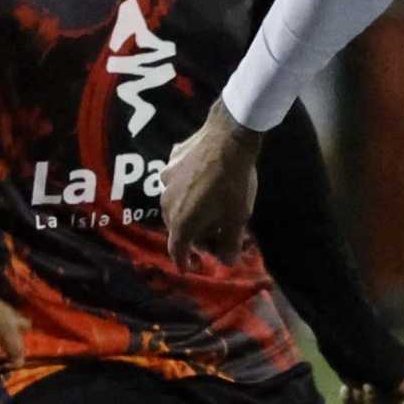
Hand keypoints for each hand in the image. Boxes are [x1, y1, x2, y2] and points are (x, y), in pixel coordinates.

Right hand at [163, 105, 265, 268]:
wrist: (228, 136)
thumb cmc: (234, 183)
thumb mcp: (237, 219)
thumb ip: (230, 245)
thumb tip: (227, 261)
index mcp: (181, 222)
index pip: (177, 251)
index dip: (184, 262)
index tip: (192, 266)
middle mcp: (166, 203)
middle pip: (177, 227)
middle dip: (194, 235)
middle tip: (215, 234)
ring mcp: (165, 180)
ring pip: (175, 203)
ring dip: (190, 210)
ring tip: (210, 206)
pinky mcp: (171, 160)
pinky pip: (177, 180)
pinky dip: (188, 186)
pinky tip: (204, 179)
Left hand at [341, 364, 403, 403]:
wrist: (350, 340)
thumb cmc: (384, 362)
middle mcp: (398, 383)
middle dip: (378, 403)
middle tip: (369, 386)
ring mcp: (376, 380)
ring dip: (363, 397)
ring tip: (358, 380)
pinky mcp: (357, 378)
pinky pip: (354, 400)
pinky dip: (349, 397)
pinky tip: (346, 387)